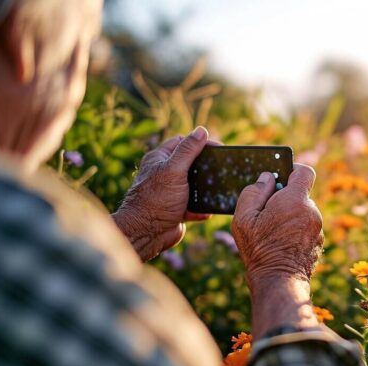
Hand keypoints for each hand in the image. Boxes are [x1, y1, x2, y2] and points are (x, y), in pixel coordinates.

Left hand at [113, 127, 210, 260]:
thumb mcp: (174, 170)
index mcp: (159, 159)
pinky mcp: (175, 209)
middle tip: (221, 166)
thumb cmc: (156, 200)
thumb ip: (188, 150)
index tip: (218, 147)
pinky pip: (193, 205)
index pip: (181, 142)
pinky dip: (201, 207)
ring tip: (218, 186)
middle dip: (205, 165)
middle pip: (189, 163)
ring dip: (205, 187)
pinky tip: (208, 210)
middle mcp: (163, 174)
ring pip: (193, 185)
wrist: (146, 234)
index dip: (199, 142)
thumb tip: (201, 130)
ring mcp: (169, 192)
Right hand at [231, 163, 323, 335]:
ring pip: (303, 213)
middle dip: (285, 199)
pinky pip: (307, 229)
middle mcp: (312, 211)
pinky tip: (282, 244)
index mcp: (295, 200)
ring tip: (273, 233)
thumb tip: (266, 178)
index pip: (304, 172)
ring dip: (290, 217)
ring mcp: (318, 228)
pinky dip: (296, 231)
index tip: (280, 177)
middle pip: (300, 195)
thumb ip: (254, 192)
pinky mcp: (319, 243)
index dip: (292, 171)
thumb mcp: (244, 218)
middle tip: (267, 213)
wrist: (279, 281)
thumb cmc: (259, 249)